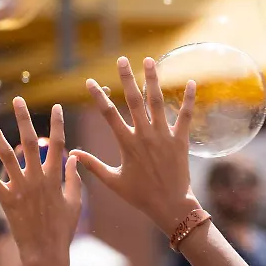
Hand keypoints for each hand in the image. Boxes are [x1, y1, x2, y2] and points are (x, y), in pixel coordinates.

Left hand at [0, 100, 81, 265]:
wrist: (46, 252)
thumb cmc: (62, 229)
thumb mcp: (75, 202)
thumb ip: (74, 179)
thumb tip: (74, 157)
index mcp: (56, 177)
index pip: (58, 145)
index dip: (57, 124)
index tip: (56, 107)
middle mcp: (37, 178)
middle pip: (28, 142)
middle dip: (23, 119)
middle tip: (17, 99)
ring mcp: (20, 187)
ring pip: (6, 155)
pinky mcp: (6, 198)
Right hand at [71, 56, 198, 231]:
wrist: (170, 206)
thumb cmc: (139, 195)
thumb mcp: (113, 181)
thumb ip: (92, 165)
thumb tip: (73, 153)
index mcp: (127, 143)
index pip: (109, 114)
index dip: (99, 96)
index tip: (90, 81)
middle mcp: (144, 135)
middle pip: (134, 101)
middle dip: (126, 78)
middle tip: (121, 59)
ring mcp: (163, 136)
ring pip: (157, 102)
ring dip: (153, 80)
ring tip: (149, 60)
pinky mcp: (180, 140)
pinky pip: (185, 116)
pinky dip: (189, 99)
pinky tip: (192, 82)